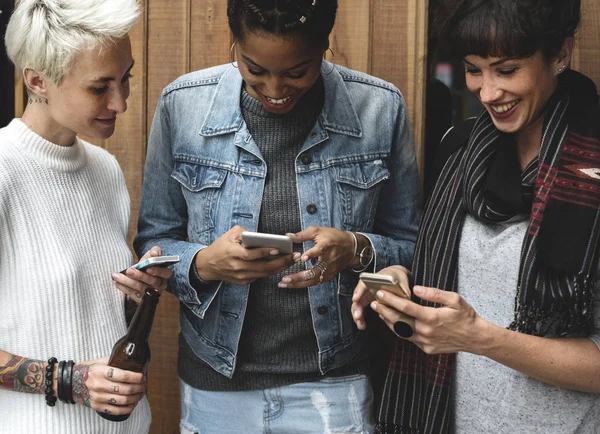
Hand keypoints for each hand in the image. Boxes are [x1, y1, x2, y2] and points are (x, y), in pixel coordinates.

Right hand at [71, 358, 145, 416]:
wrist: (70, 383)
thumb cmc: (87, 370)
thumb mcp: (99, 361)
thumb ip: (114, 361)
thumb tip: (131, 360)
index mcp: (101, 372)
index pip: (124, 375)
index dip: (136, 377)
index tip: (142, 376)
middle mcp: (99, 385)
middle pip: (126, 389)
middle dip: (139, 387)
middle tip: (144, 385)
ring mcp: (98, 397)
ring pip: (123, 400)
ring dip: (136, 398)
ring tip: (141, 393)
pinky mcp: (97, 406)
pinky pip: (116, 410)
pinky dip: (128, 408)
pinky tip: (133, 403)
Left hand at [112, 246, 172, 301]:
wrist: (139, 275)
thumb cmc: (147, 264)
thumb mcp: (151, 256)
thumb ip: (155, 251)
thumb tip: (156, 254)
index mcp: (165, 274)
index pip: (165, 273)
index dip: (157, 271)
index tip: (148, 268)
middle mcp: (160, 285)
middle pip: (152, 282)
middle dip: (140, 276)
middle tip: (128, 270)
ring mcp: (151, 293)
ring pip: (141, 288)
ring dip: (128, 282)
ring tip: (116, 276)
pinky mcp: (142, 299)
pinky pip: (134, 295)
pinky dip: (124, 288)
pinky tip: (116, 283)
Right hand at [194, 225, 298, 284]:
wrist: (207, 266)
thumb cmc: (220, 247)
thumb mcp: (229, 235)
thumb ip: (245, 232)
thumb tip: (261, 236)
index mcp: (232, 254)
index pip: (251, 255)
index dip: (264, 252)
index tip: (277, 249)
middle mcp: (237, 267)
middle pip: (262, 267)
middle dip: (281, 262)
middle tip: (294, 256)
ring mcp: (241, 276)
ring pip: (264, 274)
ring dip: (280, 267)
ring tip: (292, 260)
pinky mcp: (243, 281)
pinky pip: (260, 276)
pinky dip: (271, 271)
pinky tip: (281, 265)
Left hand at [278, 226, 354, 287]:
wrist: (351, 248)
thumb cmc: (334, 237)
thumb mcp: (318, 231)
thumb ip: (302, 234)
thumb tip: (287, 236)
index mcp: (326, 245)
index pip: (320, 250)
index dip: (311, 254)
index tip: (302, 258)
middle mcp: (328, 260)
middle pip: (314, 271)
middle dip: (299, 276)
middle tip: (285, 279)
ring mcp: (329, 270)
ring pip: (313, 279)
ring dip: (298, 283)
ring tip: (284, 283)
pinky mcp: (329, 276)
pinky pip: (315, 282)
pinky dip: (303, 284)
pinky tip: (292, 285)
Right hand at [351, 265, 410, 329]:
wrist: (395, 276)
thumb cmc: (397, 277)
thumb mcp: (402, 282)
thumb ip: (403, 291)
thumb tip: (405, 300)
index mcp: (374, 278)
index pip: (364, 283)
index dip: (359, 291)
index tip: (355, 298)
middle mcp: (367, 286)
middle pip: (358, 296)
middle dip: (356, 307)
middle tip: (358, 316)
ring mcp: (366, 294)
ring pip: (357, 304)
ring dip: (357, 315)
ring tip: (361, 324)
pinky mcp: (367, 300)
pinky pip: (361, 309)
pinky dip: (361, 317)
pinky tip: (362, 324)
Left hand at [370, 284, 488, 354]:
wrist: (475, 338)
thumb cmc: (466, 316)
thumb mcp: (454, 299)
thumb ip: (434, 293)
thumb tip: (416, 289)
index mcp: (432, 317)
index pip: (406, 307)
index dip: (391, 299)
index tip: (380, 293)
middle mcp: (426, 331)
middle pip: (399, 320)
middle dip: (384, 310)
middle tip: (374, 302)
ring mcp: (425, 342)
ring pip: (401, 332)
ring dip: (389, 321)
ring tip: (380, 311)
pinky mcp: (426, 349)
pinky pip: (409, 338)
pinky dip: (399, 330)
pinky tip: (394, 322)